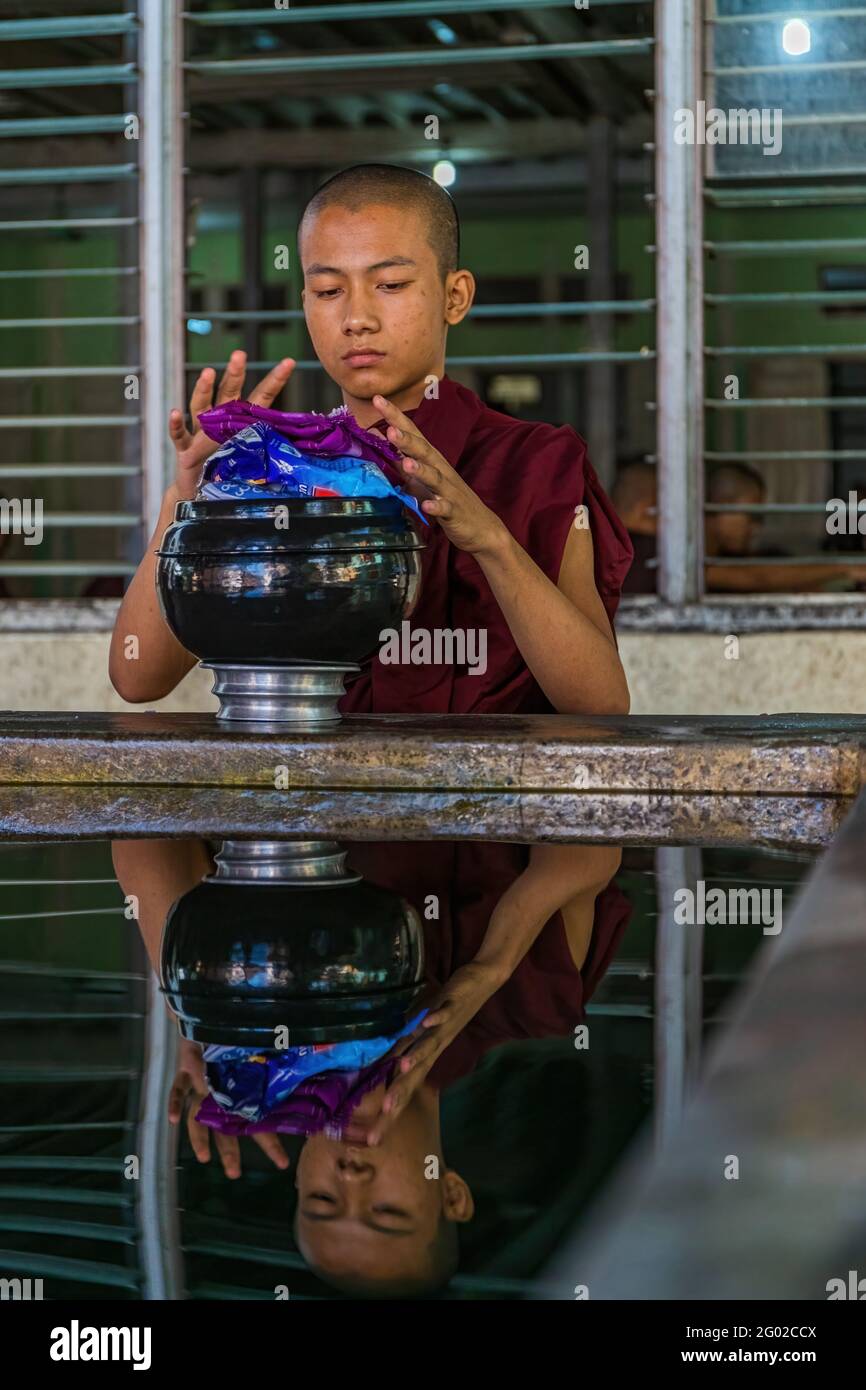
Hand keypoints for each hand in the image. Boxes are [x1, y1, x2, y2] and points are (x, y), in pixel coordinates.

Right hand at [168, 350, 295, 499]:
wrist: (200, 494)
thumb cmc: (230, 474)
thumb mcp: (253, 461)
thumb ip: (270, 451)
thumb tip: (305, 450)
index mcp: (240, 422)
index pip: (260, 397)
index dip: (274, 380)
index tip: (289, 362)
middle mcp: (219, 422)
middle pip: (228, 392)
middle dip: (234, 373)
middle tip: (240, 354)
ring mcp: (200, 434)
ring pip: (201, 406)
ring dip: (203, 389)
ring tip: (208, 372)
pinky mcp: (185, 450)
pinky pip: (179, 435)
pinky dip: (175, 424)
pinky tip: (174, 412)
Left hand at [168, 1038, 288, 1178]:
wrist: (208, 1016)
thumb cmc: (233, 1032)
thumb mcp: (256, 1048)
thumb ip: (272, 1058)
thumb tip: (300, 1055)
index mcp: (238, 1091)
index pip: (257, 1121)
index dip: (269, 1143)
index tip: (282, 1163)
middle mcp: (219, 1092)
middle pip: (223, 1127)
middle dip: (228, 1151)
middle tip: (234, 1174)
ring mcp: (200, 1083)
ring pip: (197, 1115)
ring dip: (199, 1137)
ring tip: (204, 1159)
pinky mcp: (185, 1070)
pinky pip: (178, 1088)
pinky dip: (175, 1103)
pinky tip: (172, 1121)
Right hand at [363, 961, 502, 1145]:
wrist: (482, 983)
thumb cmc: (446, 1007)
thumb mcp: (420, 1029)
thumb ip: (402, 1044)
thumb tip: (378, 1059)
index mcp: (426, 1055)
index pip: (404, 1088)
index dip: (389, 1114)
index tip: (372, 1139)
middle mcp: (435, 1046)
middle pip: (414, 1077)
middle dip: (399, 1097)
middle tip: (383, 1117)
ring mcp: (444, 1028)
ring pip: (429, 1046)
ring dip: (417, 1057)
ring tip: (402, 1069)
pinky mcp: (452, 1006)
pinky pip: (443, 1013)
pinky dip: (436, 1018)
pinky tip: (427, 1022)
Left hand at [372, 394, 508, 557]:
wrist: (482, 527)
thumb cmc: (448, 500)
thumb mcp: (423, 479)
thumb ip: (404, 462)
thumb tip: (380, 443)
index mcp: (432, 461)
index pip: (413, 434)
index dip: (396, 417)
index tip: (379, 399)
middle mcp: (441, 471)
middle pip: (424, 451)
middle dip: (408, 439)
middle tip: (391, 428)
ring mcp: (449, 491)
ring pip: (435, 477)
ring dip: (422, 470)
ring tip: (408, 463)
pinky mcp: (454, 511)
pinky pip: (444, 508)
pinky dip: (436, 506)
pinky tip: (427, 505)